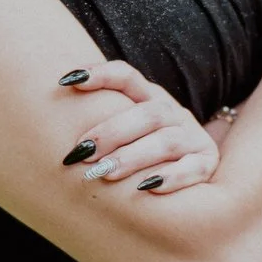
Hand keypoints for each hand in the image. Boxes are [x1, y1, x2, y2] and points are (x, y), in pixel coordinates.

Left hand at [55, 60, 222, 196]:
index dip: (101, 75)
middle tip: (81, 152)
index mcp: (150, 98)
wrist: (197, 174)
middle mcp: (173, 113)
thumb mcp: (125, 134)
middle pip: (147, 114)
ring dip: (133, 156)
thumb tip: (55, 120)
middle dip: (111, 132)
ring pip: (167, 141)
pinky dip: (172, 177)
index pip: (127, 76)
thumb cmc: (142, 155)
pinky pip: (193, 169)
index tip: (67, 81)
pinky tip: (147, 187)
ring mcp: (193, 137)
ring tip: (105, 172)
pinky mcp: (207, 164)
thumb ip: (99, 127)